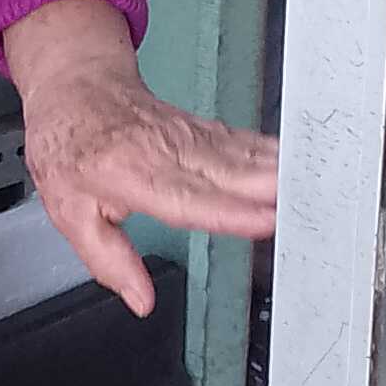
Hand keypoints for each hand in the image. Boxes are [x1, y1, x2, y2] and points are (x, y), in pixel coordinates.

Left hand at [0, 0, 279, 318]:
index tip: (265, 220)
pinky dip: (270, 153)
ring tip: (316, 183)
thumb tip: (140, 299)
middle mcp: (165, 152)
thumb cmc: (69, 145)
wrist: (74, 86)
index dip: (229, 212)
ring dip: (278, 171)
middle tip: (309, 205)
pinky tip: (295, 161)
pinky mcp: (200, 129)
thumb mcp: (69, 212)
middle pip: (226, 173)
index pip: (188, 199)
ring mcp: (186, 137)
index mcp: (130, 174)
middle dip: (270, 189)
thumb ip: (108, 260)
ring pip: (240, 155)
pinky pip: (239, 142)